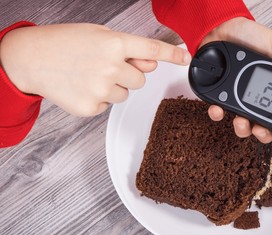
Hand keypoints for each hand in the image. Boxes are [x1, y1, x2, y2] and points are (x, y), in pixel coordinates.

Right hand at [0, 23, 190, 115]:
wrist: (31, 58)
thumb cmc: (64, 43)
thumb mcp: (99, 35)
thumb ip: (129, 50)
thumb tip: (151, 64)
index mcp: (114, 44)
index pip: (152, 50)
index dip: (172, 55)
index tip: (185, 58)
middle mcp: (110, 67)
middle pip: (141, 80)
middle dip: (129, 75)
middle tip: (105, 67)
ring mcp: (101, 90)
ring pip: (126, 94)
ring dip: (114, 87)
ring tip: (90, 76)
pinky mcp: (92, 108)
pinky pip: (109, 106)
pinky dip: (100, 98)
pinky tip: (83, 87)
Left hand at [200, 17, 271, 150]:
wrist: (221, 27)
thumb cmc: (250, 35)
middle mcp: (257, 97)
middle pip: (263, 127)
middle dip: (262, 135)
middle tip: (260, 130)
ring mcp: (239, 98)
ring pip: (242, 125)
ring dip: (241, 129)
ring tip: (240, 120)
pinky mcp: (220, 96)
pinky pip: (219, 112)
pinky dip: (217, 115)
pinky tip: (218, 109)